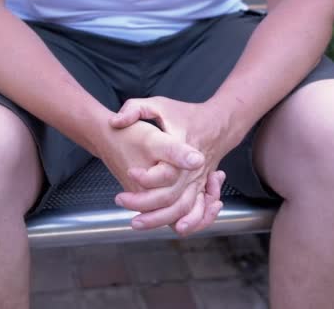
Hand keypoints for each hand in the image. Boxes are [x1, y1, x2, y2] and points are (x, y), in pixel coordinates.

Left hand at [110, 97, 240, 234]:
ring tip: (136, 222)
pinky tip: (173, 228)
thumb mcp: (159, 105)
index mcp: (182, 148)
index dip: (146, 177)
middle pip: (170, 197)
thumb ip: (135, 109)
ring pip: (183, 209)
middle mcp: (193, 169)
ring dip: (161, 220)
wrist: (218, 122)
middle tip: (120, 199)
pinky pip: (198, 211)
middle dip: (144, 204)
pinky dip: (190, 223)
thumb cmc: (185, 115)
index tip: (130, 171)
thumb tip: (115, 121)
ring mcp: (199, 180)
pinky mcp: (203, 187)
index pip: (166, 171)